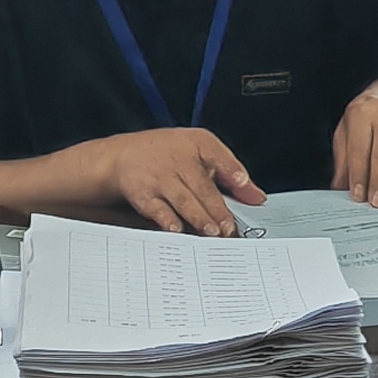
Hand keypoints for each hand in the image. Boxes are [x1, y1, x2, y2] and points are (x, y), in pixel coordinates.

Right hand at [89, 127, 266, 236]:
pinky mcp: (142, 194)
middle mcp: (177, 160)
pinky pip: (156, 208)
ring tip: (212, 232)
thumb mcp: (198, 151)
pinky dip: (167, 220)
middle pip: (202, 186)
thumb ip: (228, 174)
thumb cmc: (165, 154)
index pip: (216, 155)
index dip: (231, 170)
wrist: (120, 156)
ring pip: (183, 199)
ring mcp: (159, 177)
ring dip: (199, 217)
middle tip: (230, 227)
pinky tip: (177, 229)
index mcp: (195, 144)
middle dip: (217, 209)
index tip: (242, 184)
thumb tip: (256, 197)